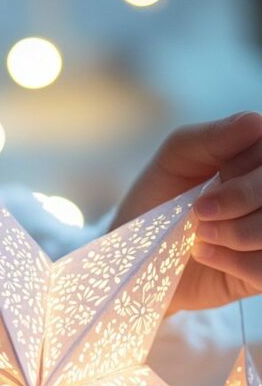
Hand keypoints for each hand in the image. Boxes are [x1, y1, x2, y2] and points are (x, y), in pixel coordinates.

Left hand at [110, 112, 261, 313]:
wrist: (136, 254)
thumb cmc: (158, 200)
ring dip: (236, 232)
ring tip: (199, 235)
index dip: (246, 166)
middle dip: (241, 198)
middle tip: (200, 210)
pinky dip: (235, 263)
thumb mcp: (176, 159)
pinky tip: (206, 254)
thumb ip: (213, 137)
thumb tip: (255, 122)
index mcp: (258, 159)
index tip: (217, 175)